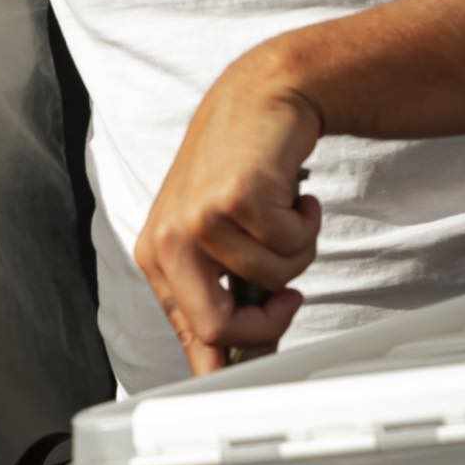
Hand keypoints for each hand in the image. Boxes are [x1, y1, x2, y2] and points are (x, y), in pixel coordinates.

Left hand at [134, 49, 322, 374]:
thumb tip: (238, 363)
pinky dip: (307, 223)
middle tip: (289, 297)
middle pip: (216, 328)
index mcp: (157, 259)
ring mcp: (198, 219)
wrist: (259, 101)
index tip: (264, 360)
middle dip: (268, 324)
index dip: (232, 360)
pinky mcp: (234, 198)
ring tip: (285, 215)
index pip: (192, 336)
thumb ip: (221, 296)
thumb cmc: (240, 173)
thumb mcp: (217, 238)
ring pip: (272, 282)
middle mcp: (168, 241)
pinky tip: (294, 195)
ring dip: (296, 251)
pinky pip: (291, 246)